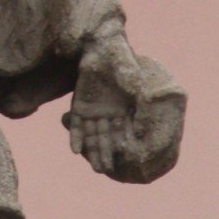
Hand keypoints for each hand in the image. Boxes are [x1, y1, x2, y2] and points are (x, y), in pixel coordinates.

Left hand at [64, 31, 185, 183]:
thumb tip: (143, 116)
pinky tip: (75, 150)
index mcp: (124, 109)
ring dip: (93, 150)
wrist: (102, 47)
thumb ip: (138, 95)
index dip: (122, 145)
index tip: (123, 159)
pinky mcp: (80, 105)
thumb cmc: (121, 60)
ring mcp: (94, 110)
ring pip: (93, 135)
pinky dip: (76, 136)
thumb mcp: (132, 78)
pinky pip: (78, 125)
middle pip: (107, 138)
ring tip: (94, 168)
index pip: (123, 132)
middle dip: (106, 154)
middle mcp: (109, 113)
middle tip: (105, 171)